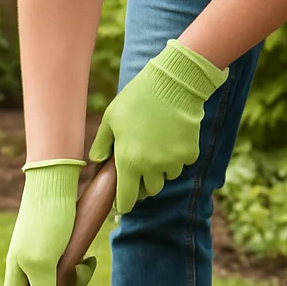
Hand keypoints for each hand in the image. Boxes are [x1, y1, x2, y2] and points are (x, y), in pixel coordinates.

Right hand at [1, 159, 84, 285]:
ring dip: (75, 284)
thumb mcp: (42, 264)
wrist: (57, 182)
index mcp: (17, 272)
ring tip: (85, 269)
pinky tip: (87, 260)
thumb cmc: (46, 222)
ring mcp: (44, 256)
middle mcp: (27, 267)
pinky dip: (80, 268)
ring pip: (60, 285)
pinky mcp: (59, 245)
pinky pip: (70, 268)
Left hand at [89, 40, 227, 214]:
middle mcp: (151, 167)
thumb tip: (97, 162)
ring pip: (166, 177)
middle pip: (149, 191)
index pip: (126, 201)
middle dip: (143, 182)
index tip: (122, 201)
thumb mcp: (111, 119)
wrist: (174, 82)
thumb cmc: (137, 99)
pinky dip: (177, 156)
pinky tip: (172, 138)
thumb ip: (101, 145)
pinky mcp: (189, 153)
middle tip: (140, 166)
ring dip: (161, 169)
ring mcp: (172, 161)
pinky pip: (181, 164)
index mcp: (128, 163)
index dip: (123, 203)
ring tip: (156, 146)